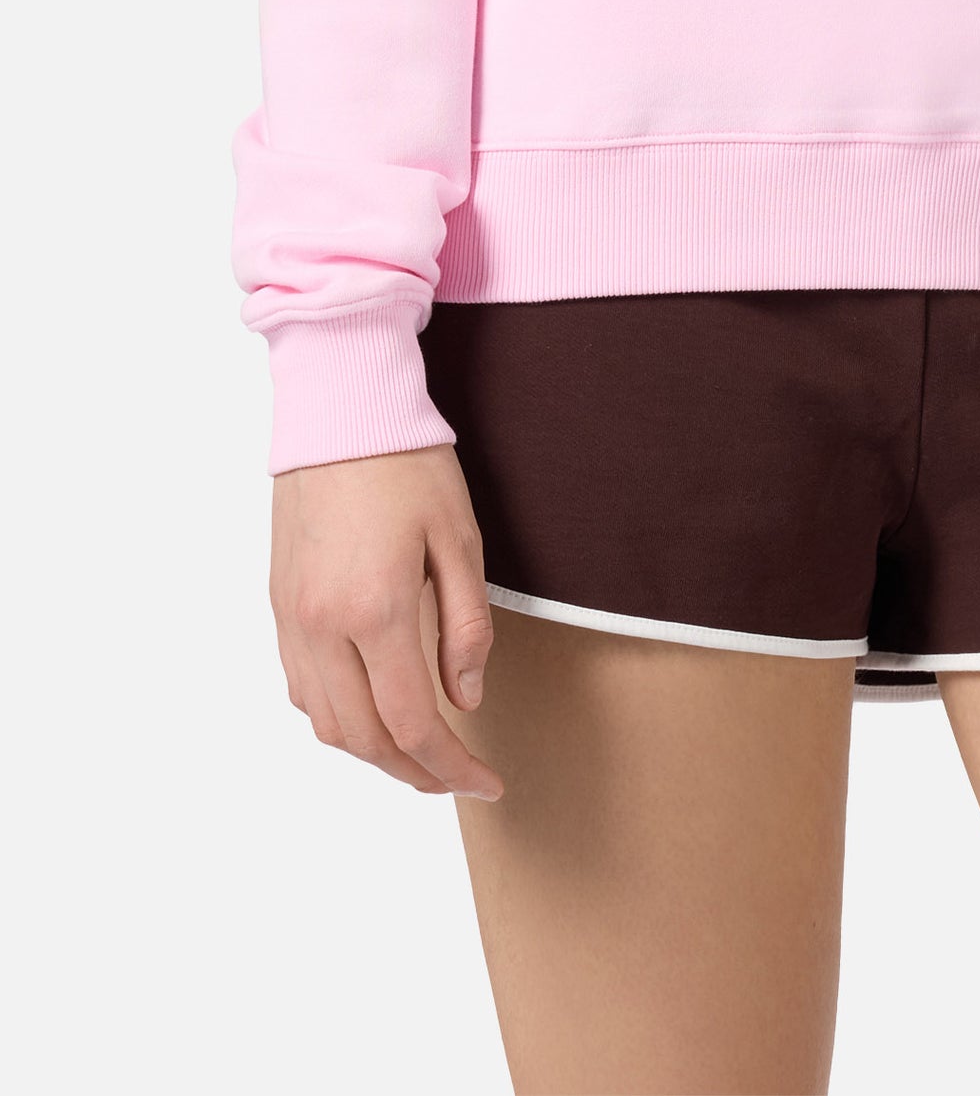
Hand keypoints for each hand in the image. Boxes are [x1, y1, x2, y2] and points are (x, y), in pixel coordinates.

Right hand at [271, 444, 502, 801]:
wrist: (338, 409)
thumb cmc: (407, 463)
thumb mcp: (461, 537)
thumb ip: (466, 626)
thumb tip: (465, 700)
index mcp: (375, 609)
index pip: (413, 723)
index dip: (453, 767)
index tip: (489, 782)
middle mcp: (322, 626)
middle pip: (365, 739)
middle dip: (416, 773)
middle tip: (460, 777)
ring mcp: (292, 619)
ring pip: (325, 724)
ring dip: (373, 752)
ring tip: (421, 753)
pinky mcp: (278, 605)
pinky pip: (301, 689)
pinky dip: (337, 717)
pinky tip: (372, 709)